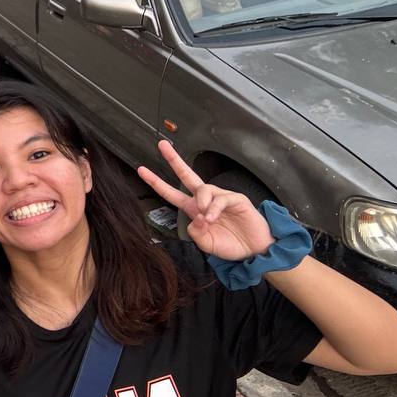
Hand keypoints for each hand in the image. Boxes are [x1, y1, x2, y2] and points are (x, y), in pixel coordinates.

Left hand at [137, 141, 276, 261]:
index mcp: (194, 209)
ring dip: (201, 203)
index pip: (171, 193)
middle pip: (186, 174)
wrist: (255, 250)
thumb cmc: (231, 245)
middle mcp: (205, 200)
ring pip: (202, 189)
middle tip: (162, 145)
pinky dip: (214, 208)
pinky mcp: (236, 198)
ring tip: (207, 219)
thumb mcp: (207, 244)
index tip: (141, 170)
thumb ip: (196, 233)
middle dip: (174, 159)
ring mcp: (220, 197)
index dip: (156, 182)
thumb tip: (196, 218)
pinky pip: (220, 198)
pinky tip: (214, 217)